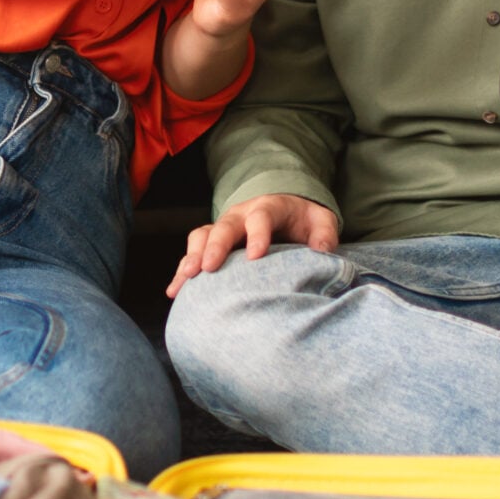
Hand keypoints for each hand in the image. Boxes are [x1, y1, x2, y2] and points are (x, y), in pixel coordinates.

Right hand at [168, 193, 340, 297]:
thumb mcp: (320, 220)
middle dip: (215, 246)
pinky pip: (193, 252)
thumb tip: (322, 251)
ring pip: (202, 236)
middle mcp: (241, 215)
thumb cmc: (303, 220)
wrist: (285, 211)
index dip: (258, 235)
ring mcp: (224, 228)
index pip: (261, 217)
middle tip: (209, 267)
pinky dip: (182, 270)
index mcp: (269, 208)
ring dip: (193, 256)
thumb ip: (324, 233)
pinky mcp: (212, 243)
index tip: (255, 257)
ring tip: (186, 279)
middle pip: (224, 226)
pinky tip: (174, 291)